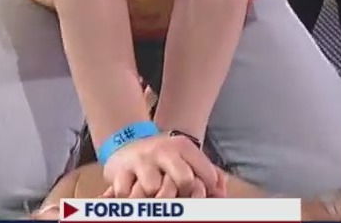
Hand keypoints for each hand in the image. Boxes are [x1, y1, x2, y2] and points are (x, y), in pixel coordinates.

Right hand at [102, 134, 221, 197]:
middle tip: (178, 196)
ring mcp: (141, 160)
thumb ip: (208, 173)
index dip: (205, 188)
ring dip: (153, 197)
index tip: (201, 194)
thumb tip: (221, 194)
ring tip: (153, 197)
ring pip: (153, 188)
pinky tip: (134, 195)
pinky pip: (126, 192)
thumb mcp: (186, 157)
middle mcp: (162, 151)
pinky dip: (129, 199)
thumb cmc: (164, 157)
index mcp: (183, 147)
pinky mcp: (120, 171)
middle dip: (184, 193)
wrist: (127, 141)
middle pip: (183, 178)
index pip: (204, 172)